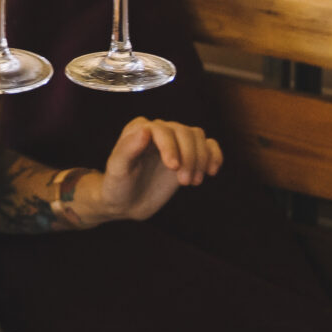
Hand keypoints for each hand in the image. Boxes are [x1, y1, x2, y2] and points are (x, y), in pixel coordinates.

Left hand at [86, 117, 222, 224]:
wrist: (126, 202)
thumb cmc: (117, 185)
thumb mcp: (117, 169)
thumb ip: (128, 149)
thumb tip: (146, 130)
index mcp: (139, 129)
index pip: (163, 129)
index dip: (171, 146)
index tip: (173, 167)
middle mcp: (159, 131)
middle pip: (185, 133)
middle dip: (189, 157)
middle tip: (185, 182)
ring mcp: (175, 142)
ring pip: (198, 137)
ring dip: (201, 159)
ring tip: (192, 182)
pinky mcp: (188, 154)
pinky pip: (208, 146)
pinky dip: (214, 155)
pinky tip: (211, 171)